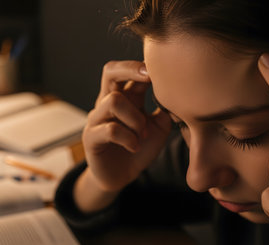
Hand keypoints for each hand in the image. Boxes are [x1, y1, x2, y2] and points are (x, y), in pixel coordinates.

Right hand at [83, 60, 170, 191]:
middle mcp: (107, 102)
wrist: (120, 176)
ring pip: (114, 101)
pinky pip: (110, 129)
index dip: (144, 65)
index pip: (129, 70)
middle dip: (131, 69)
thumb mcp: (159, 128)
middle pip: (110, 71)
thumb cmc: (138, 148)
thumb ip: (165, 110)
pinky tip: (135, 147)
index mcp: (125, 97)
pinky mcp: (91, 137)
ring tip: (142, 135)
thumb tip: (177, 94)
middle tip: (149, 78)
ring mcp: (96, 118)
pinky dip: (128, 138)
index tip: (163, 68)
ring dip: (135, 118)